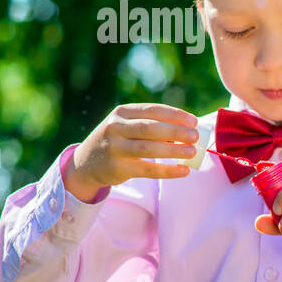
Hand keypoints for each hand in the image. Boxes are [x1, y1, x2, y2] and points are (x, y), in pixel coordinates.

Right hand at [69, 104, 198, 196]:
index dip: (175, 115)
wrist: (86, 163)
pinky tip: (183, 171)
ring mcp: (115, 148)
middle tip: (195, 136)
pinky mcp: (118, 168)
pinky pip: (147, 170)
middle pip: (150, 128)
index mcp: (121, 113)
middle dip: (176, 131)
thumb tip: (187, 131)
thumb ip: (151, 125)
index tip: (193, 121)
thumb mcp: (127, 126)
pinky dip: (167, 170)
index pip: (152, 110)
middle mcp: (115, 128)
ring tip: (192, 152)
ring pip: (148, 148)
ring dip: (173, 150)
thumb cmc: (117, 141)